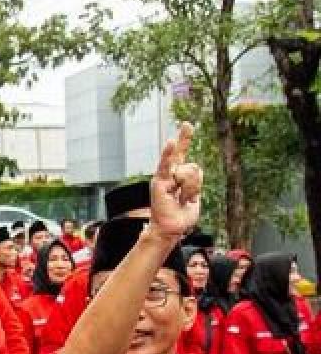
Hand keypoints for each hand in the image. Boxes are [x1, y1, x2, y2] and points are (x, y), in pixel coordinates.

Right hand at [149, 122, 202, 239]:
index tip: (187, 124)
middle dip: (191, 172)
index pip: (183, 154)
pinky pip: (168, 166)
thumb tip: (192, 167)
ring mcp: (164, 176)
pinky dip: (169, 153)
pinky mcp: (159, 181)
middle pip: (192, 167)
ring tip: (180, 200)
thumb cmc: (181, 216)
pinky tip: (171, 142)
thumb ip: (194, 181)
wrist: (170, 229)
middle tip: (185, 169)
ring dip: (190, 189)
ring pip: (190, 171)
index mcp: (178, 176)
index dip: (185, 139)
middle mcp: (170, 173)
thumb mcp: (195, 197)